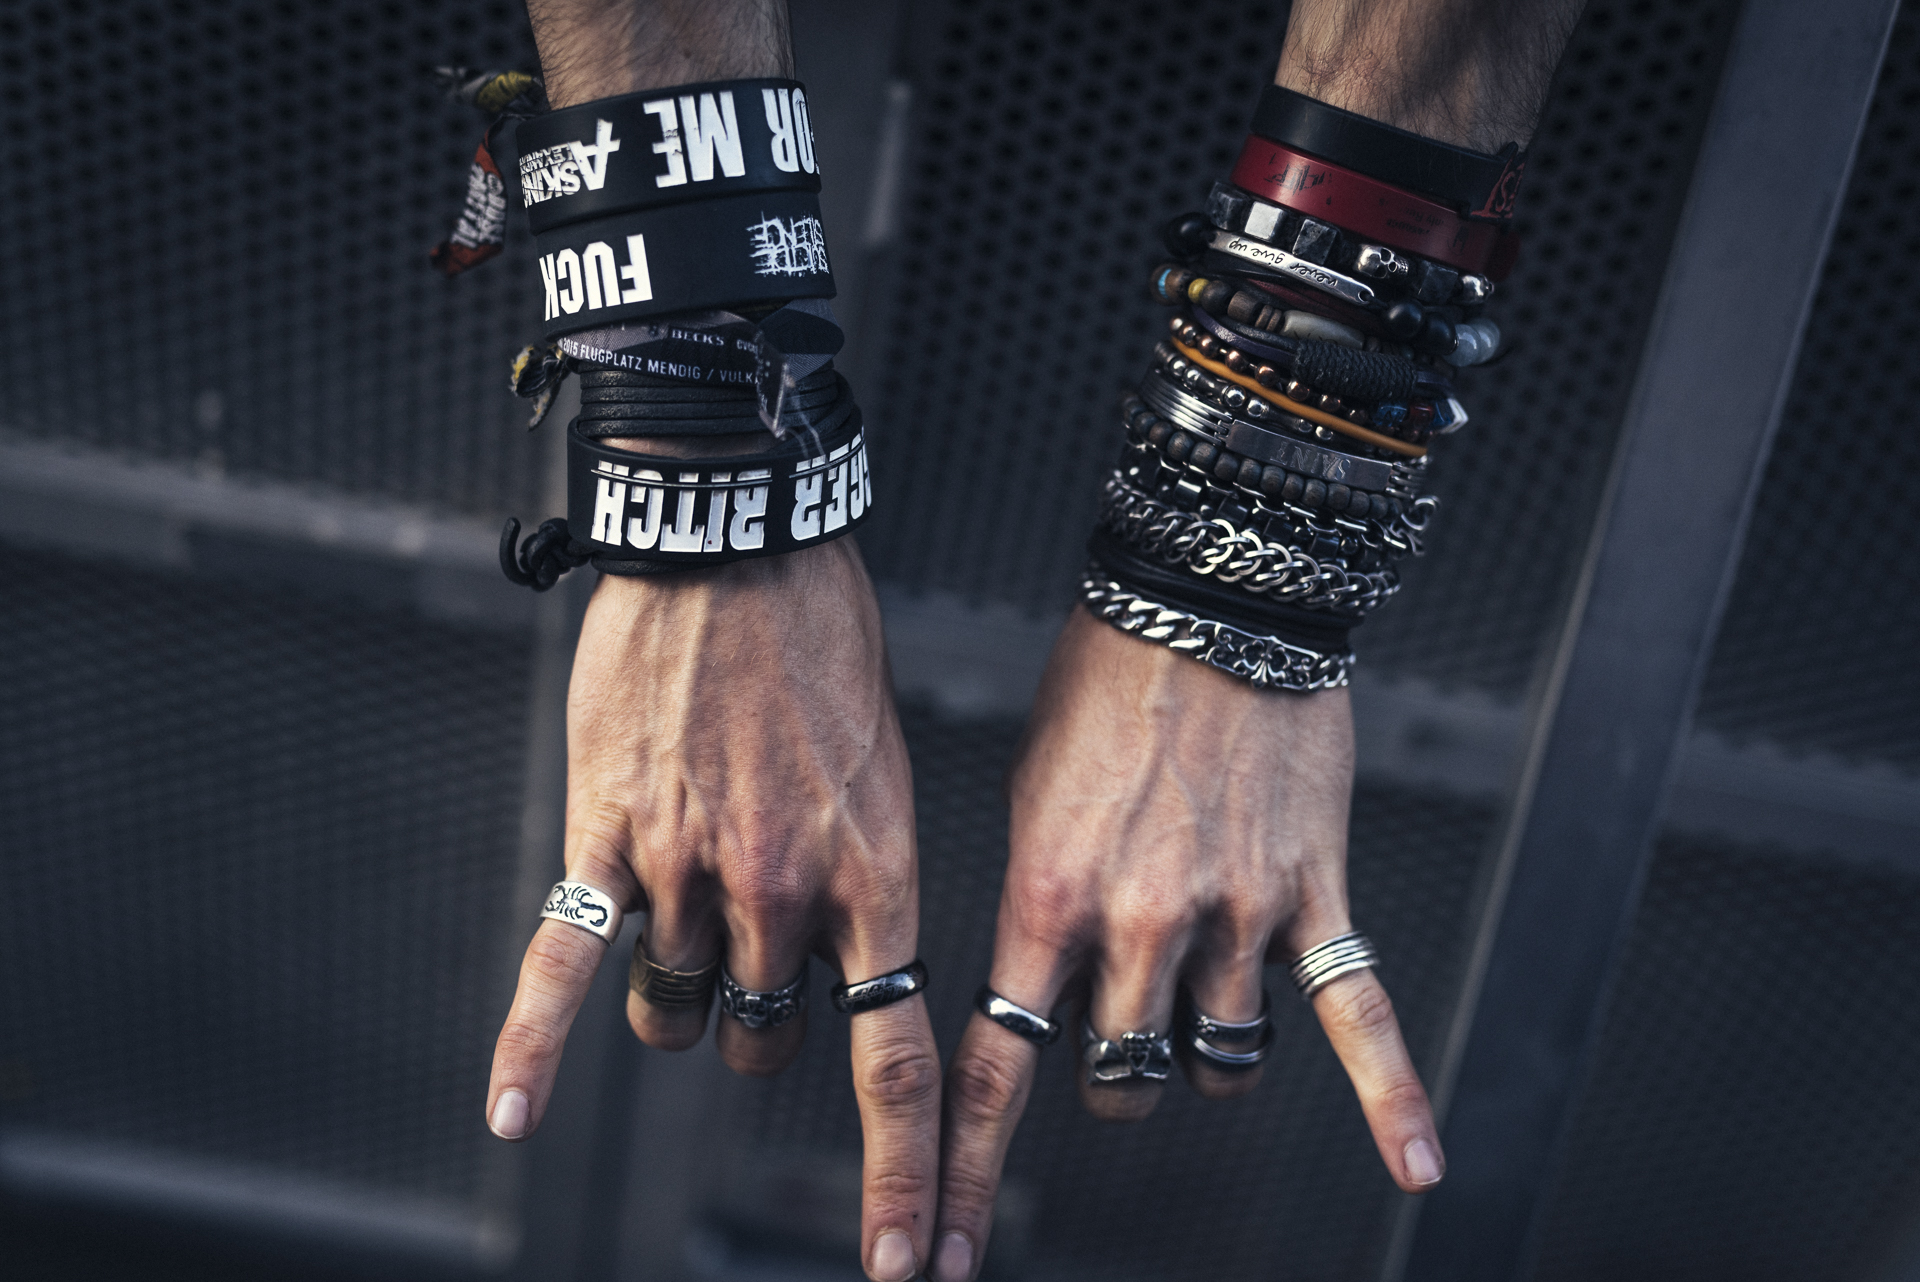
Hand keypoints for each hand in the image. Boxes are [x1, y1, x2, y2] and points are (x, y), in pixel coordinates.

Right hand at [484, 539, 940, 1281]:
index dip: (908, 1176)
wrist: (740, 544)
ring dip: (679, 1000)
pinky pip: (564, 961)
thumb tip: (839, 952)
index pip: (896, 1061)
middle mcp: (783, 891)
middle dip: (759, 1027)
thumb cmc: (825, 643)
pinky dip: (531, 1042)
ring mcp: (688, 869)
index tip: (909, 1264)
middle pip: (761, 1041)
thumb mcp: (883, 766)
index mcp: (874, 875)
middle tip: (756, 967)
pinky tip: (511, 1111)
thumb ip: (859, 872)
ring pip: (673, 1010)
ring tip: (682, 930)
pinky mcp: (607, 838)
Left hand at [929, 607, 1441, 1281]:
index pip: (998, 1071)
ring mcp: (1236, 916)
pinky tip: (1420, 1162)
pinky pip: (1355, 1013)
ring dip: (1201, 1057)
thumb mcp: (1029, 799)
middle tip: (1114, 1022)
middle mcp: (1140, 923)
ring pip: (1219, 1062)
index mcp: (1048, 899)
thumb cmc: (1102, 689)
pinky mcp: (1314, 895)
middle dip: (1113, 1070)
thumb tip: (1048, 991)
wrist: (1205, 597)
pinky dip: (1393, 1096)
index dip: (960, 1174)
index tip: (935, 1256)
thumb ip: (1040, 908)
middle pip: (1121, 1079)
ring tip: (1198, 1008)